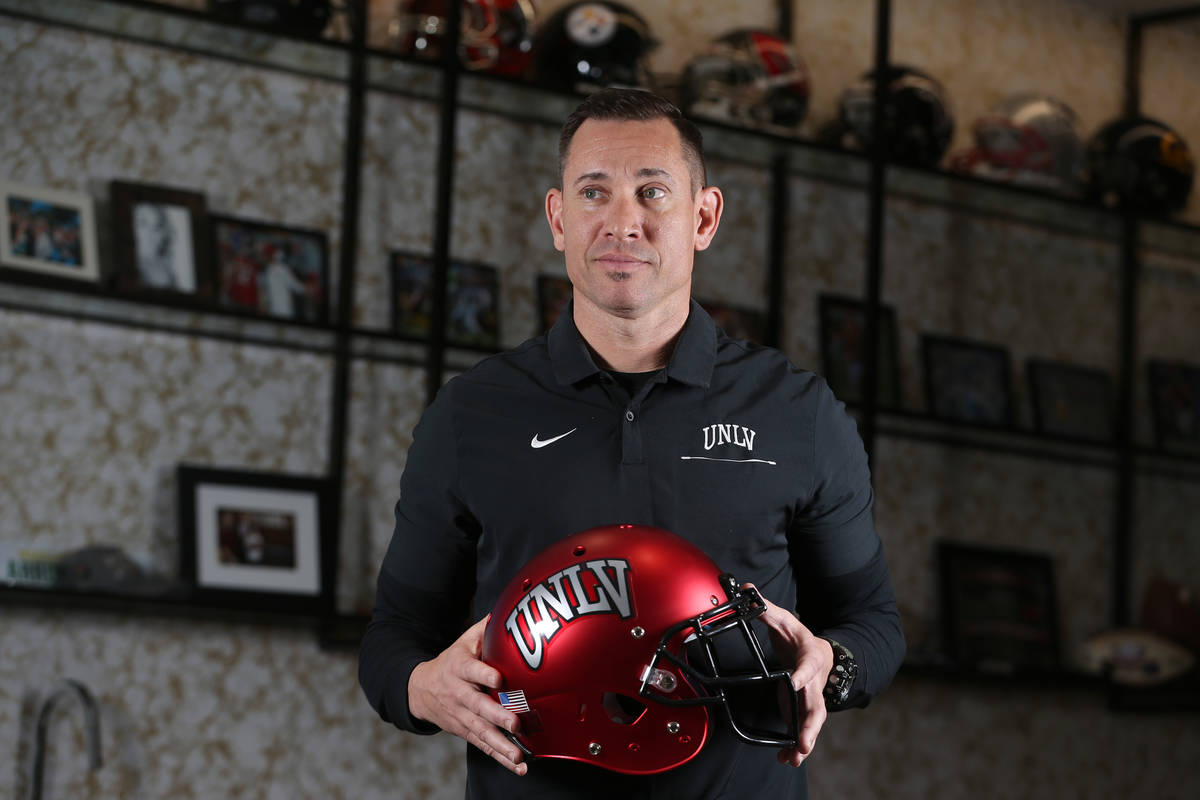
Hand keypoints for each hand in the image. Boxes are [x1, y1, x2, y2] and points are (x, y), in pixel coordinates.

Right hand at [408, 614, 526, 775]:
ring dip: (500, 745)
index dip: (484, 674)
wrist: (420, 689)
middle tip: (515, 723)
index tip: (499, 678)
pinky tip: (518, 767)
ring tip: (519, 756)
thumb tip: (508, 610)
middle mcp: (459, 694)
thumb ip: (484, 629)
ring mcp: (461, 716)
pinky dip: (500, 758)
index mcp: (459, 668)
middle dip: (496, 716)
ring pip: (481, 731)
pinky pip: (483, 745)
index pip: (471, 670)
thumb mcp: (463, 642)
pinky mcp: (465, 731)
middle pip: (478, 706)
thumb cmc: (452, 661)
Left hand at [747, 585, 834, 766]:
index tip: (794, 681)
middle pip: (816, 706)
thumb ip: (766, 608)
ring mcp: (810, 699)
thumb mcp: (784, 620)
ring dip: (805, 741)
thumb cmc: (799, 638)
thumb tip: (747, 588)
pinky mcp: (802, 710)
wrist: (821, 653)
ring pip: (812, 723)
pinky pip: (802, 730)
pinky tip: (787, 759)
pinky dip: (796, 746)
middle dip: (810, 725)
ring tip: (795, 757)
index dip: (802, 675)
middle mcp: (814, 683)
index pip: (807, 667)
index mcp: (810, 658)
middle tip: (804, 741)